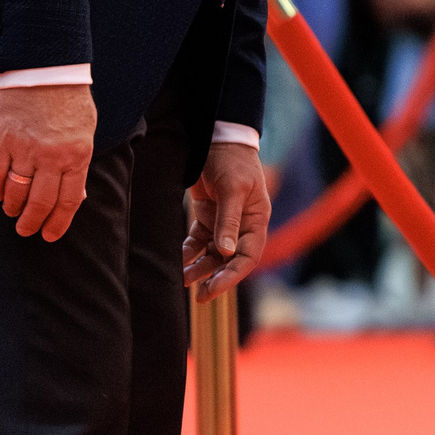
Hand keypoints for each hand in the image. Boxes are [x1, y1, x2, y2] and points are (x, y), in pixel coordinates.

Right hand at [0, 83, 95, 241]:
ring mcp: (25, 149)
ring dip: (12, 207)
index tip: (49, 235)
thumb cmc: (70, 101)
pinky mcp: (2, 140)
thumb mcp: (86, 133)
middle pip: (40, 201)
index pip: (67, 201)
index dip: (57, 222)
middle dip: (32, 221)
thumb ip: (78, 164)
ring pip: (16, 190)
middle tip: (26, 231)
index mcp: (77, 156)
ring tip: (11, 213)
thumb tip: (75, 195)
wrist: (45, 70)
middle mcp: (52, 157)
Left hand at [181, 141, 270, 294]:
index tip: (213, 289)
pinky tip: (178, 260)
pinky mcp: (207, 216)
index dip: (232, 276)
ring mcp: (224, 222)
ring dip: (199, 268)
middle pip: (230, 260)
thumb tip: (226, 253)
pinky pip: (198, 241)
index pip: (248, 256)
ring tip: (182, 280)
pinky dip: (189, 252)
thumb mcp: (233, 189)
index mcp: (257, 220)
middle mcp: (243, 225)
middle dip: (215, 278)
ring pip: (213, 254)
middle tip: (199, 296)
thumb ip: (229, 221)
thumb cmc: (232, 161)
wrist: (217, 138)